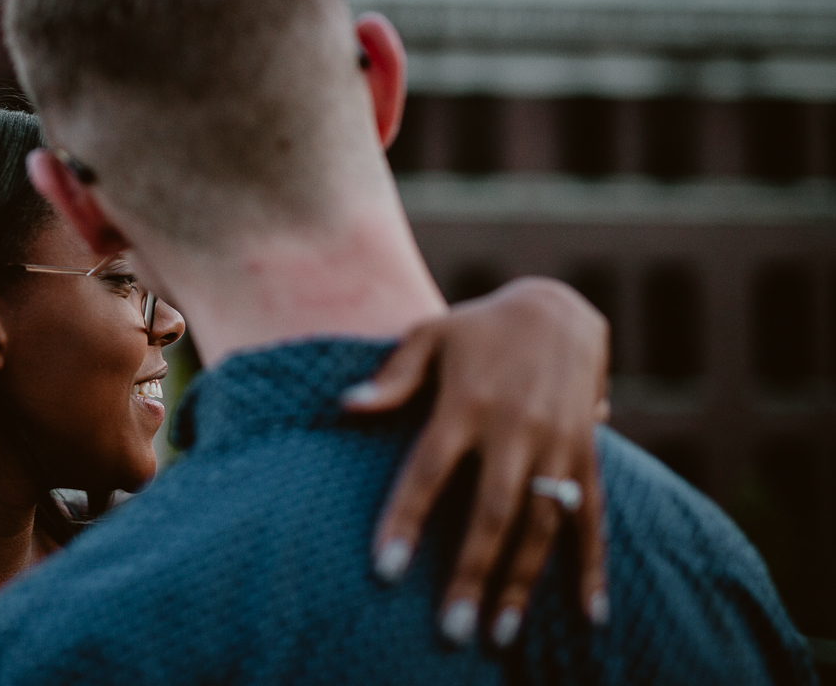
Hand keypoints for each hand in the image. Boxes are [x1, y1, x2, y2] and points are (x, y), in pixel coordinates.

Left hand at [341, 276, 610, 646]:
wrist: (560, 306)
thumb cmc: (478, 327)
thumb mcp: (430, 335)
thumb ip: (392, 375)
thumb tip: (345, 405)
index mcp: (466, 403)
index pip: (429, 470)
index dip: (407, 519)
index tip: (386, 569)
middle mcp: (516, 428)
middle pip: (491, 511)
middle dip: (471, 572)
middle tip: (451, 629)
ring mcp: (557, 442)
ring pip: (542, 523)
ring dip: (523, 581)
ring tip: (500, 633)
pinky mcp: (587, 451)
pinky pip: (593, 514)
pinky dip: (594, 564)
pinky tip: (591, 613)